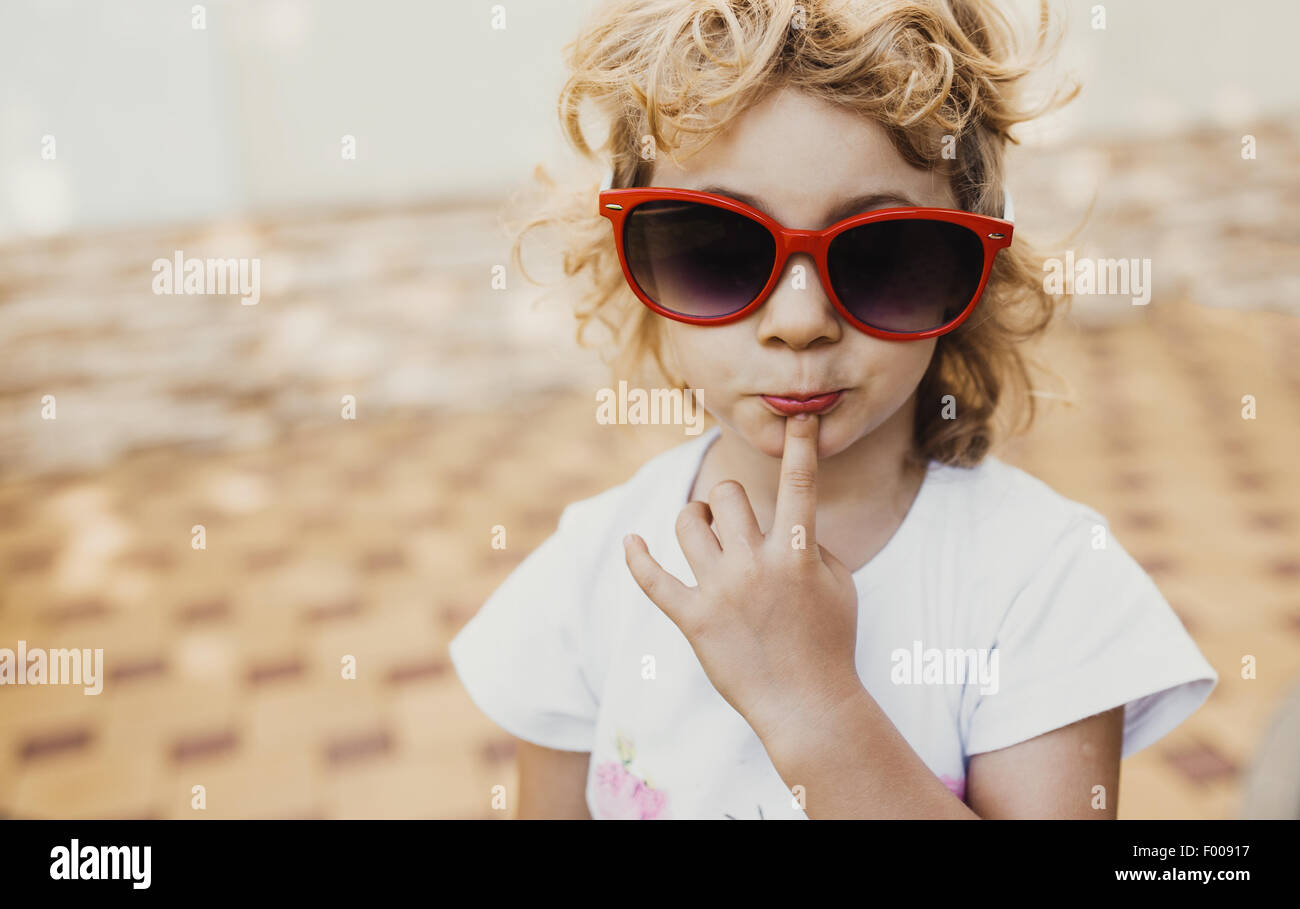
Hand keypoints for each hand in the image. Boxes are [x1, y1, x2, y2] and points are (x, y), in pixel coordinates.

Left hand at [622, 414, 862, 743]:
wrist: (807, 706)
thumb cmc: (829, 644)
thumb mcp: (840, 585)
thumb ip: (814, 544)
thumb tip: (784, 519)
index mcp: (798, 554)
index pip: (800, 485)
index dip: (799, 445)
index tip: (798, 417)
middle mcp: (757, 566)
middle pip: (727, 496)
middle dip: (727, 501)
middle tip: (732, 521)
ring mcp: (721, 592)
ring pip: (687, 524)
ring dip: (693, 520)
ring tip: (703, 534)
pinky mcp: (693, 620)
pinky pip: (653, 580)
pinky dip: (638, 558)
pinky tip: (632, 543)